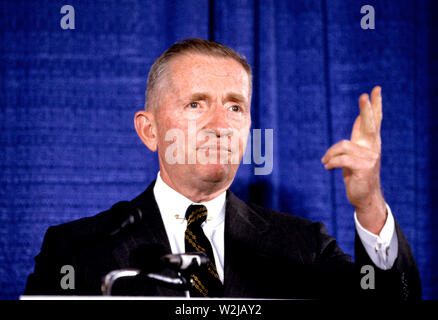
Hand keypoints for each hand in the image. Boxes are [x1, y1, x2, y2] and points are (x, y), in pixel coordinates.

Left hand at [321, 86, 386, 233]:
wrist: (364, 197)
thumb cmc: (357, 174)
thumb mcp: (356, 153)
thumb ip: (358, 136)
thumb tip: (358, 118)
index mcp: (370, 142)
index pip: (375, 120)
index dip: (375, 105)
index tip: (375, 90)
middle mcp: (373, 147)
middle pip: (370, 124)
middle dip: (367, 109)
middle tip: (364, 95)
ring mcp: (370, 157)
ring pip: (343, 146)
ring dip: (330, 154)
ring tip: (325, 162)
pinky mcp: (363, 168)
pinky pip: (341, 159)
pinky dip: (331, 162)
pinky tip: (327, 167)